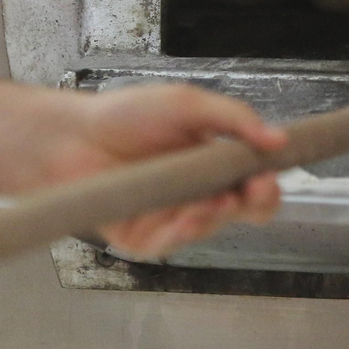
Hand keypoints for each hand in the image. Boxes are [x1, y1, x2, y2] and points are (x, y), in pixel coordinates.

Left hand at [31, 83, 287, 259]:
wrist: (70, 135)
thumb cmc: (126, 114)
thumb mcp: (187, 104)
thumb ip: (233, 118)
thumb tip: (278, 138)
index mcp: (213, 162)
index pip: (256, 182)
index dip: (268, 183)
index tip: (268, 175)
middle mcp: (199, 193)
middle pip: (244, 212)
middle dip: (254, 204)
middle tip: (252, 191)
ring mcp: (172, 218)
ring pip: (210, 228)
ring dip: (214, 215)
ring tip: (208, 200)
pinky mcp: (144, 238)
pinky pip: (172, 244)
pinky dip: (182, 232)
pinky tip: (184, 216)